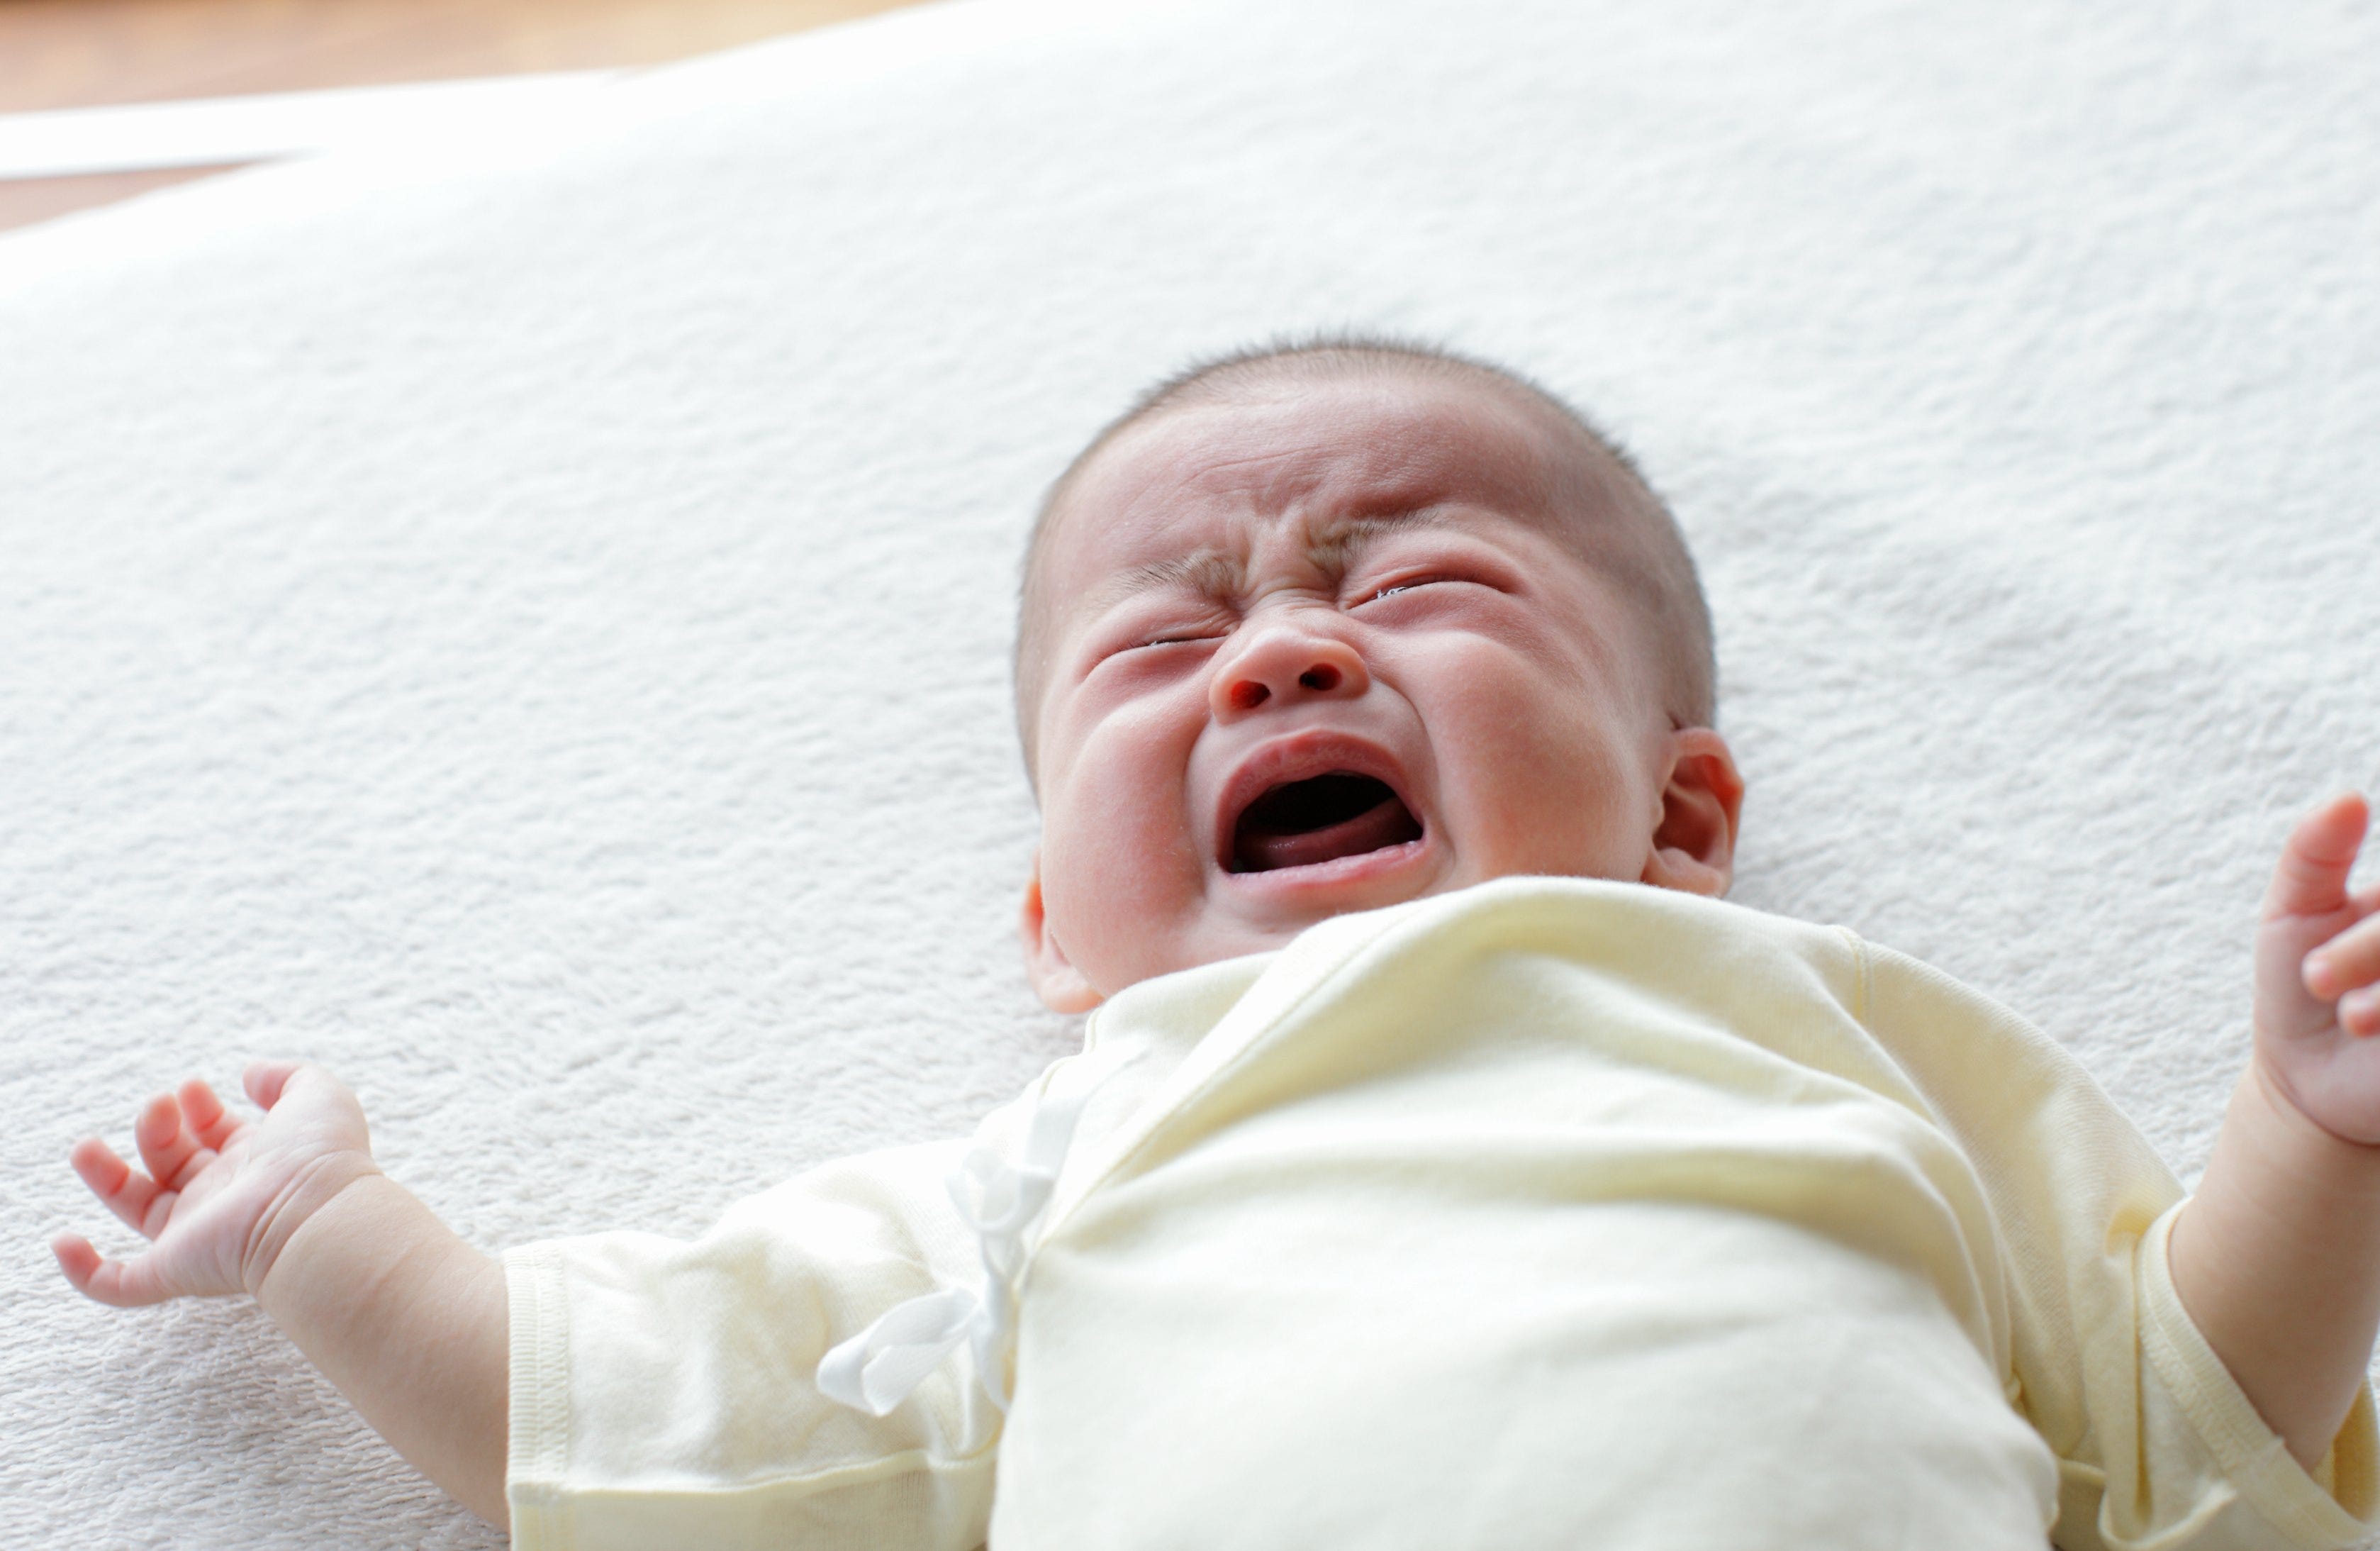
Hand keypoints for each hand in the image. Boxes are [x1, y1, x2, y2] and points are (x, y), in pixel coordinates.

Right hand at [52, 1062, 380, 1305]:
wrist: (314, 1214)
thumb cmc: (321, 1156)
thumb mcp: (316, 1095)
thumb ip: (286, 1077)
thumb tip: (249, 1074)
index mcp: (257, 1161)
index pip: (214, 1135)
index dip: (198, 1108)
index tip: (194, 1088)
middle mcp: (225, 1198)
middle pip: (173, 1164)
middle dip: (157, 1128)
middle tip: (160, 1105)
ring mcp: (195, 1236)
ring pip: (138, 1211)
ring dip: (106, 1177)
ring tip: (86, 1146)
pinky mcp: (172, 1270)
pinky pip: (119, 1286)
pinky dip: (85, 1271)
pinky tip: (65, 1240)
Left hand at [2253, 791, 2379, 1144]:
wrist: (2308, 1079)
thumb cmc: (2300, 983)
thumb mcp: (2294, 912)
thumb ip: (2316, 852)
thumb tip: (2348, 797)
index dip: (2366, 931)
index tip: (2317, 961)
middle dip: (2369, 949)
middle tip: (2314, 976)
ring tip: (2349, 1018)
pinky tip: (2376, 1039)